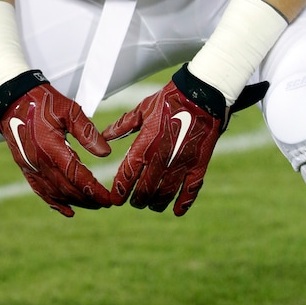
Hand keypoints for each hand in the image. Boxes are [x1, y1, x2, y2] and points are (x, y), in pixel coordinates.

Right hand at [0, 78, 112, 216]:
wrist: (12, 100)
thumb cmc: (43, 102)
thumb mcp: (69, 110)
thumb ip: (87, 132)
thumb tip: (105, 153)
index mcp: (52, 148)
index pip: (78, 177)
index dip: (95, 190)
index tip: (110, 199)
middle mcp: (40, 162)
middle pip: (68, 189)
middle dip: (88, 199)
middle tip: (106, 203)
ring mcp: (31, 167)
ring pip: (55, 193)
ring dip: (75, 201)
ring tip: (93, 205)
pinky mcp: (25, 168)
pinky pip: (41, 191)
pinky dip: (55, 203)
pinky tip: (67, 210)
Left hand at [102, 65, 267, 215]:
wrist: (201, 93)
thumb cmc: (169, 99)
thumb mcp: (142, 109)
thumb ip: (123, 125)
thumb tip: (104, 136)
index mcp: (146, 142)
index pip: (128, 174)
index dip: (120, 190)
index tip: (115, 199)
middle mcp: (162, 156)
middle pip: (146, 189)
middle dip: (137, 199)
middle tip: (134, 202)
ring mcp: (182, 162)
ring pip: (166, 193)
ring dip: (156, 203)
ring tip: (151, 205)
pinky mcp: (199, 164)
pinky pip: (191, 190)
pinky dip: (184, 203)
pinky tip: (177, 211)